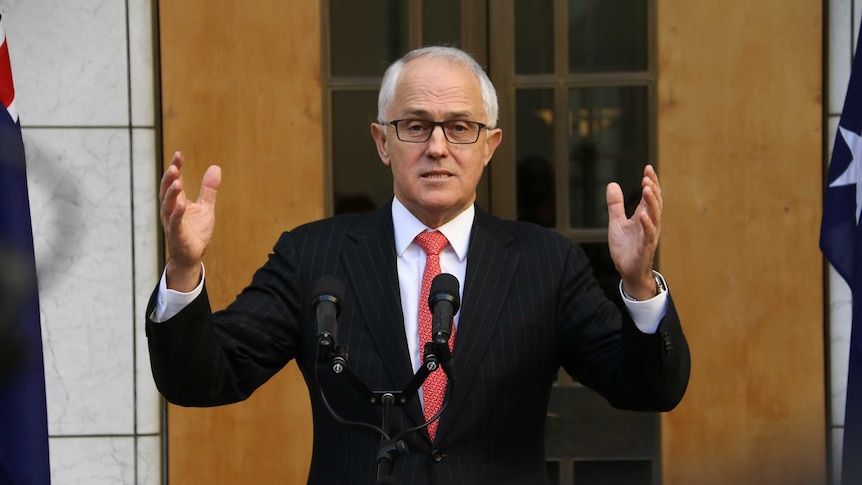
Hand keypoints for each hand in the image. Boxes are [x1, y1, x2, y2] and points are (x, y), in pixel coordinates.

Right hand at [159, 152, 221, 290]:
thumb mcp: (206, 207)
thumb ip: (209, 189)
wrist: (192, 255)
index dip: (175, 167)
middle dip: (169, 178)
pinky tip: (182, 205)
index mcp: (177, 201)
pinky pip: (175, 223)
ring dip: (172, 193)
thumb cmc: (196, 231)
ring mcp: (172, 222)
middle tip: (174, 166)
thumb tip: (215, 167)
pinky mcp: (177, 234)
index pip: (174, 181)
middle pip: (167, 190)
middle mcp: (171, 209)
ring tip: (177, 181)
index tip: (179, 154)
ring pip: (168, 205)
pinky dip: (177, 213)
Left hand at [606, 165, 661, 299]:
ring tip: (647, 188)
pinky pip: (649, 234)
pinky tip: (643, 214)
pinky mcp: (646, 247)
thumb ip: (615, 205)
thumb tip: (612, 184)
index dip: (650, 182)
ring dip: (651, 202)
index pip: (649, 196)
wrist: (627, 271)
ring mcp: (649, 235)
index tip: (648, 168)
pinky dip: (647, 224)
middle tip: (648, 175)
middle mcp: (649, 223)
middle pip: (655, 202)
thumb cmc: (625, 248)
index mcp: (643, 216)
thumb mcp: (616, 223)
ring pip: (655, 215)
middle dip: (653, 188)